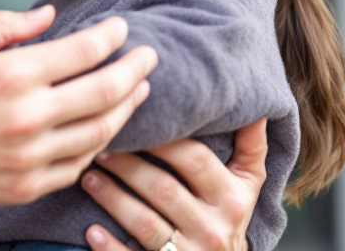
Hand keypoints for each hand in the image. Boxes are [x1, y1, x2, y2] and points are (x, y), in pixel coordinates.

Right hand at [0, 6, 156, 249]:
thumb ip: (4, 25)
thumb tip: (48, 15)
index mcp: (11, 75)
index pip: (83, 51)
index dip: (112, 37)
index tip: (122, 30)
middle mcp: (28, 116)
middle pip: (106, 91)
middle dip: (136, 69)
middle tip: (150, 57)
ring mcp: (32, 155)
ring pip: (102, 130)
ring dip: (127, 107)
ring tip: (138, 90)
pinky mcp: (30, 184)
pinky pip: (81, 163)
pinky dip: (100, 143)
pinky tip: (106, 127)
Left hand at [80, 118, 267, 250]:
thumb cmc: (230, 220)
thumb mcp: (247, 187)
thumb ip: (251, 148)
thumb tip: (256, 108)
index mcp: (231, 200)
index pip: (195, 160)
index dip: (163, 140)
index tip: (134, 121)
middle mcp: (213, 228)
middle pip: (163, 188)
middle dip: (127, 166)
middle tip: (100, 148)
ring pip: (145, 222)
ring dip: (111, 198)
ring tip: (88, 178)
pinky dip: (110, 247)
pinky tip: (91, 231)